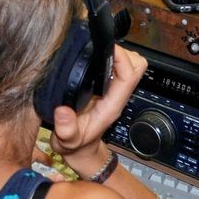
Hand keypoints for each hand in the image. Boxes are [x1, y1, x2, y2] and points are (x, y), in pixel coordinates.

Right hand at [50, 45, 146, 173]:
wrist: (79, 150)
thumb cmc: (75, 145)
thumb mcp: (66, 142)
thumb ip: (65, 130)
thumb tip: (62, 111)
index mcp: (111, 105)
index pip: (129, 76)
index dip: (121, 58)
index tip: (104, 47)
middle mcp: (116, 95)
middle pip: (136, 66)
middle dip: (122, 52)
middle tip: (99, 47)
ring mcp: (112, 89)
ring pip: (129, 63)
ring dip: (116, 53)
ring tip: (96, 49)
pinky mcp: (104, 85)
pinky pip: (115, 65)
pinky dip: (108, 57)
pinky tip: (91, 56)